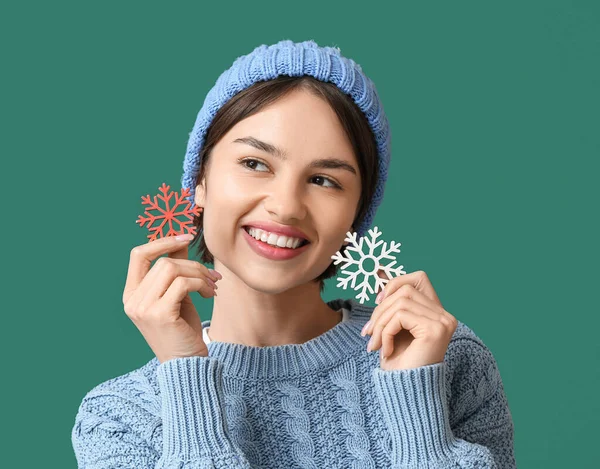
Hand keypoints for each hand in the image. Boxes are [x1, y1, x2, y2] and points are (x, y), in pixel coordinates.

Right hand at [122, 235, 221, 363]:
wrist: (186, 365)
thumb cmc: (182, 330)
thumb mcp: (177, 296)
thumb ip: (175, 271)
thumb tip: (182, 240)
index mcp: (132, 294)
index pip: (138, 255)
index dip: (162, 241)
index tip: (186, 237)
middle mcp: (132, 301)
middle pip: (163, 262)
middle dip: (193, 265)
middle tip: (212, 276)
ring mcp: (143, 308)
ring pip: (172, 269)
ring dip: (199, 274)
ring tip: (211, 287)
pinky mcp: (160, 314)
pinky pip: (182, 284)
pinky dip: (200, 284)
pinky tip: (209, 294)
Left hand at [361, 270, 457, 370]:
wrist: (407, 393)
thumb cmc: (399, 362)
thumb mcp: (392, 327)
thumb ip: (391, 302)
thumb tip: (379, 272)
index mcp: (437, 312)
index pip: (419, 277)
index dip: (395, 283)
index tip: (378, 303)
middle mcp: (445, 315)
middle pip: (404, 290)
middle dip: (380, 310)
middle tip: (368, 333)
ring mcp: (443, 322)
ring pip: (399, 302)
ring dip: (380, 323)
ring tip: (375, 343)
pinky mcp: (435, 330)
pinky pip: (400, 316)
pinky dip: (386, 332)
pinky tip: (385, 350)